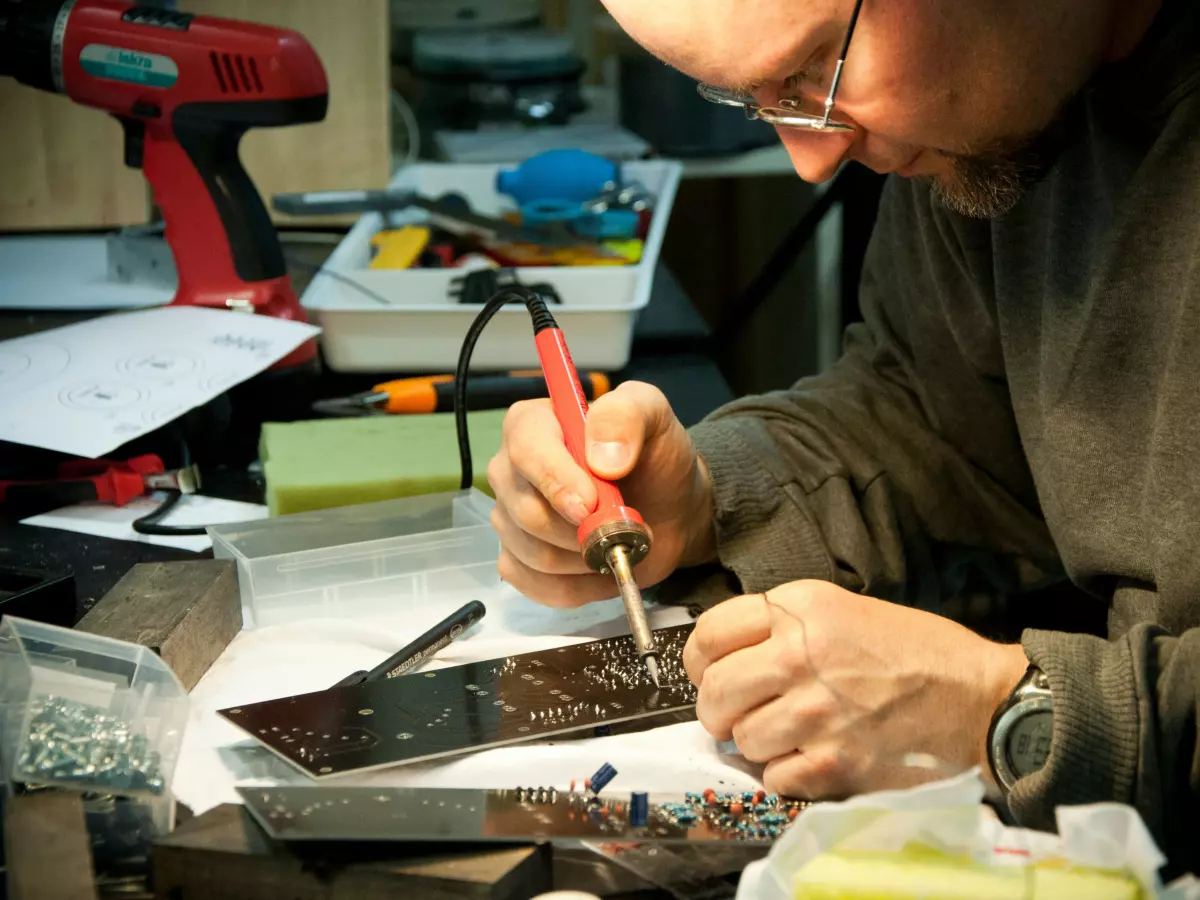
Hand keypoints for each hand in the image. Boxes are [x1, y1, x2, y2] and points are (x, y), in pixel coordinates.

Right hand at [486, 381, 714, 606]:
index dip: (556, 482)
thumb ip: (626, 416)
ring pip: (534, 554)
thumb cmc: (654, 456)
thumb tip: (602, 458)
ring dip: (587, 558)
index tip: (591, 505)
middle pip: (526, 512)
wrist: (668, 507)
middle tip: (624, 524)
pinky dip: (578, 586)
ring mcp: (509, 518)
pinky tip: (601, 567)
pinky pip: (535, 585)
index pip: (525, 452)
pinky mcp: (519, 559)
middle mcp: (509, 470)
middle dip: (582, 529)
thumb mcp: (652, 414)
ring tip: (617, 541)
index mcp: (531, 424)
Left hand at [682, 583, 1029, 798]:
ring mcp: (815, 712)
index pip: (708, 634)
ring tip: (789, 734)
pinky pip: (774, 777)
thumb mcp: (843, 609)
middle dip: (717, 708)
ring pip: (740, 739)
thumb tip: (726, 657)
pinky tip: (814, 757)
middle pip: (713, 691)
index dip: (698, 660)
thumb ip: (782, 626)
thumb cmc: (913, 651)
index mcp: (800, 609)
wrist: (977, 697)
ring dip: (756, 743)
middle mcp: (799, 655)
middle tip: (739, 712)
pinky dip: (788, 774)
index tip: (708, 672)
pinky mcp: (833, 762)